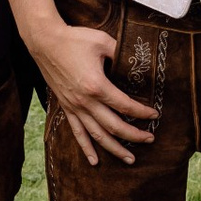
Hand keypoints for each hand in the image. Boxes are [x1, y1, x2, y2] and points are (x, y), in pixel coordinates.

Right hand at [31, 18, 156, 164]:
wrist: (45, 42)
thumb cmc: (75, 39)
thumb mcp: (102, 41)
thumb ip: (120, 53)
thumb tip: (135, 61)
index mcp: (97, 86)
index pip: (125, 105)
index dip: (142, 112)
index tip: (154, 115)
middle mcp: (86, 101)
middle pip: (114, 126)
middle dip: (134, 136)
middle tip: (150, 139)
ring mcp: (75, 107)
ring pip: (97, 135)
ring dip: (115, 149)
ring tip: (130, 159)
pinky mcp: (66, 107)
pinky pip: (77, 133)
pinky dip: (87, 148)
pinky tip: (94, 161)